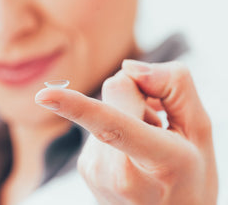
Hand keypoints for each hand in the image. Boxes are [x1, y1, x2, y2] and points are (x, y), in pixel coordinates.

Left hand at [35, 60, 217, 204]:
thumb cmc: (190, 176)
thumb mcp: (200, 131)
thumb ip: (174, 87)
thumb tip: (128, 67)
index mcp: (156, 162)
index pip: (112, 125)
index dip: (76, 106)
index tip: (43, 95)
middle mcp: (114, 171)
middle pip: (113, 95)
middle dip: (138, 97)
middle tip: (159, 125)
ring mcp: (94, 171)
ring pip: (104, 107)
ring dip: (128, 116)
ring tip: (145, 146)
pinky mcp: (85, 167)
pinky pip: (96, 125)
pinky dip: (116, 129)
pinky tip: (131, 152)